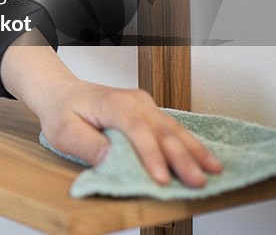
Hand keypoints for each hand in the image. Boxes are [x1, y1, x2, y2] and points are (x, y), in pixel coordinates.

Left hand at [0, 36, 221, 186]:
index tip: (161, 179)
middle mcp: (133, 101)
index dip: (151, 155)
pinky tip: (206, 158)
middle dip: (182, 158)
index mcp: (112, 104)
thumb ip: (88, 145)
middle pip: (162, 130)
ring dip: (194, 151)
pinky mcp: (150, 111)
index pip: (136, 129)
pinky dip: (190, 144)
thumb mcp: (64, 132)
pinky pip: (173, 128)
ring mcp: (144, 104)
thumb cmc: (62, 112)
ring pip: (173, 128)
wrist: (62, 93)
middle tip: (197, 182)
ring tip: (213, 171)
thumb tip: (112, 159)